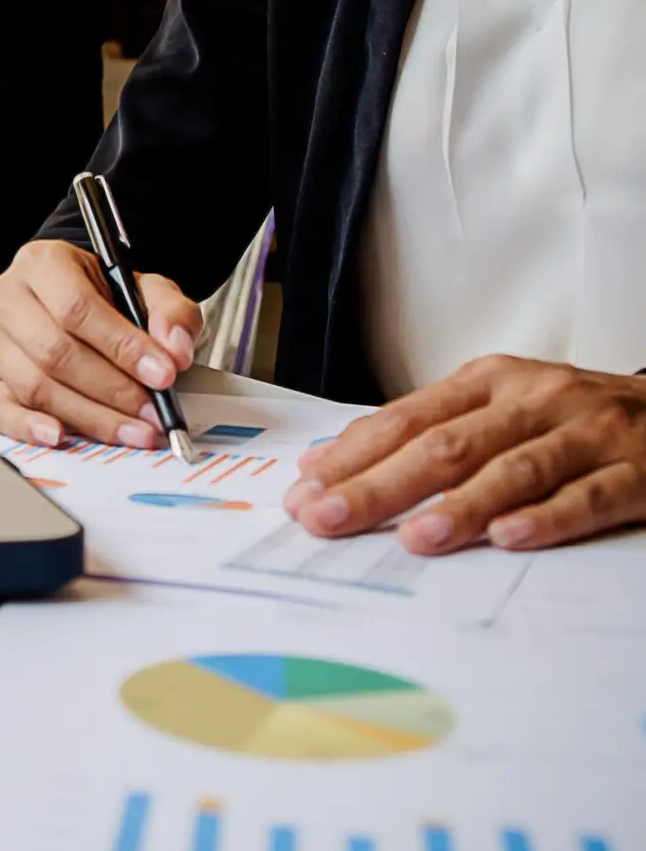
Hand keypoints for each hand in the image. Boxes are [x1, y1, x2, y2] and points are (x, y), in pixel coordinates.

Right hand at [0, 240, 201, 448]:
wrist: (68, 302)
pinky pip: (2, 411)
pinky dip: (30, 428)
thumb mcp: (144, 288)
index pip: (76, 308)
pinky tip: (61, 436)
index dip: (122, 346)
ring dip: (90, 416)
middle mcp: (10, 300)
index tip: (161, 374)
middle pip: (55, 352)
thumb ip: (169, 312)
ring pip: (35, 386)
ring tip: (132, 430)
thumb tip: (174, 350)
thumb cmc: (101, 295)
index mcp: (44, 264)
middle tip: (152, 410)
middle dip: (112, 389)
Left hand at [285, 355, 645, 554]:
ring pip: (513, 469)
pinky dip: (545, 517)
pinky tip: (509, 538)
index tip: (306, 490)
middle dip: (379, 485)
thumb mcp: (499, 408)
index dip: (352, 456)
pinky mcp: (636, 472)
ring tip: (415, 537)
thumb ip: (427, 433)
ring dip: (460, 506)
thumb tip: (334, 463)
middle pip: (445, 445)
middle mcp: (534, 401)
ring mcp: (585, 434)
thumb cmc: (573, 420)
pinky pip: (586, 496)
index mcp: (491, 382)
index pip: (406, 420)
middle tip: (330, 518)